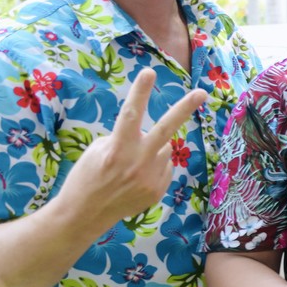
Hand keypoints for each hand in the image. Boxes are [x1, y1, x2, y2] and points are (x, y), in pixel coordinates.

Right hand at [58, 69, 207, 230]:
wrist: (84, 214)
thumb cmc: (87, 176)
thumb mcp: (98, 150)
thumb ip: (125, 138)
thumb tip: (151, 135)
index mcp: (117, 148)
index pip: (131, 114)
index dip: (140, 92)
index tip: (149, 72)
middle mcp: (137, 162)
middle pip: (166, 130)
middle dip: (184, 108)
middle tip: (202, 92)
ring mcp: (150, 178)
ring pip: (162, 150)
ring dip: (151, 151)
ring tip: (129, 168)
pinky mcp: (158, 190)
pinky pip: (164, 167)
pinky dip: (154, 167)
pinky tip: (135, 179)